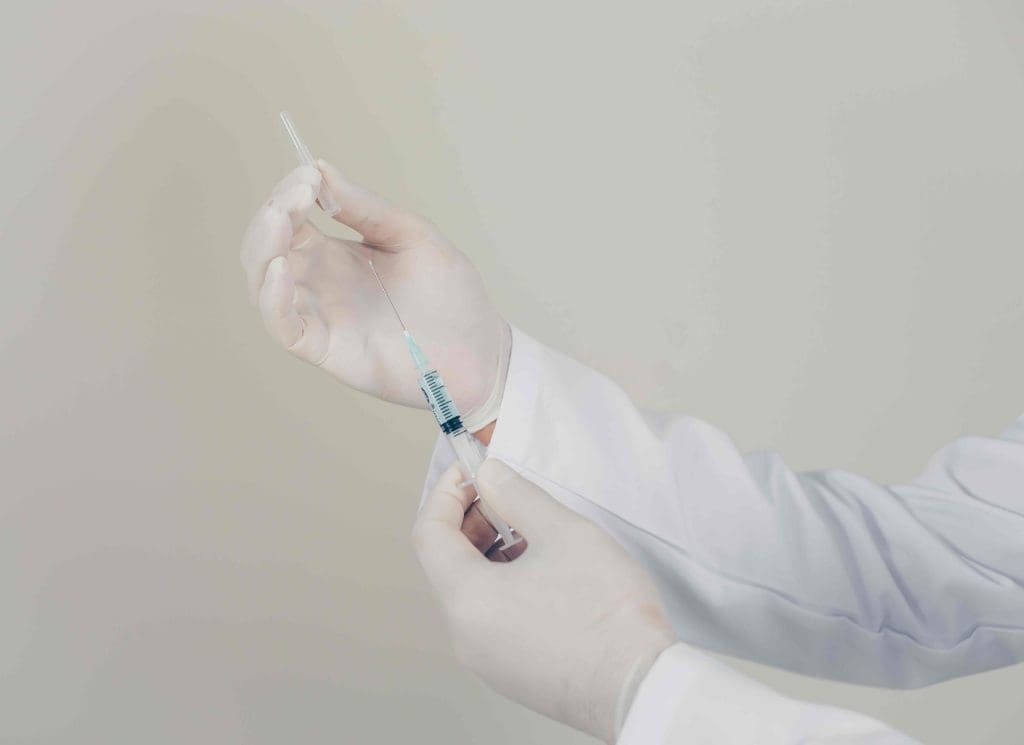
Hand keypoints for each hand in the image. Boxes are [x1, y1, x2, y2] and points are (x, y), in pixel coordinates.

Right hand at [239, 163, 509, 419]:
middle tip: (295, 196)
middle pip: (267, 247)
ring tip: (280, 220)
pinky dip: (272, 298)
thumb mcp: (411, 236)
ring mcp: (320, 314)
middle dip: (271, 216)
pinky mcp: (324, 347)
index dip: (290, 194)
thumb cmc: (450, 297)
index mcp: (336, 252)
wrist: (479, 352)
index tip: (309, 176)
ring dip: (262, 249)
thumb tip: (319, 169)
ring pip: (263, 282)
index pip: (290, 218)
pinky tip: (282, 269)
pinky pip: (282, 325)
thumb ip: (366, 209)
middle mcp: (319, 282)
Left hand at [413, 460, 676, 742]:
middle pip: (446, 563)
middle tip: (506, 497)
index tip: (472, 471)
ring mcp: (487, 660)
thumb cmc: (606, 611)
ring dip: (491, 553)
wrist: (642, 685)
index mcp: (466, 598)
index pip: (428, 533)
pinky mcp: (512, 673)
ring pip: (471, 592)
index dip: (447, 493)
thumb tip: (488, 476)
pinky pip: (491, 619)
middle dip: (471, 521)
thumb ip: (516, 495)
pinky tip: (544, 571)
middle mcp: (465, 635)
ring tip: (533, 533)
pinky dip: (504, 585)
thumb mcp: (563, 531)